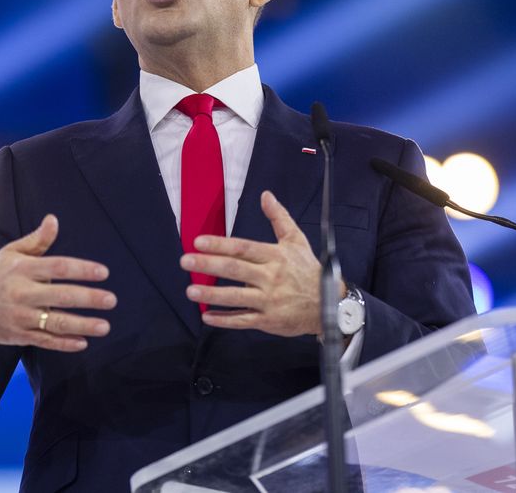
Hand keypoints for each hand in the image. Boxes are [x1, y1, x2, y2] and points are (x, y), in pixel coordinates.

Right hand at [0, 214, 115, 352]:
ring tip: (105, 326)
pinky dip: (64, 344)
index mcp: (22, 269)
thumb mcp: (12, 252)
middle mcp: (21, 293)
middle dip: (88, 298)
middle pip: (60, 296)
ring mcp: (20, 316)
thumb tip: (53, 219)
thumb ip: (37, 240)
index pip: (58, 267)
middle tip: (111, 299)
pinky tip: (83, 343)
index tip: (103, 272)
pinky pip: (45, 341)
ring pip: (55, 323)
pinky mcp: (18, 335)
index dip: (82, 269)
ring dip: (82, 325)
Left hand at [180, 190, 323, 336]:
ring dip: (212, 294)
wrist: (330, 304)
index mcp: (276, 256)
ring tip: (191, 291)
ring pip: (236, 297)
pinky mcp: (269, 321)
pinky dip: (224, 320)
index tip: (198, 242)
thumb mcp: (297, 241)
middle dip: (208, 265)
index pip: (243, 248)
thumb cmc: (308, 270)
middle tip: (186, 262)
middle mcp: (271, 277)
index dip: (220, 245)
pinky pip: (243, 320)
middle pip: (235, 269)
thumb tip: (265, 195)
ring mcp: (269, 301)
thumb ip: (279, 218)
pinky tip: (207, 316)